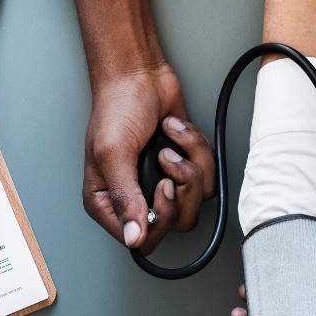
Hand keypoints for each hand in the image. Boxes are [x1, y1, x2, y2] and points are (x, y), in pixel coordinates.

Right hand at [82, 63, 214, 252]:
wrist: (140, 75)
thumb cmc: (117, 108)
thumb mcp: (113, 154)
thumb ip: (124, 198)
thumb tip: (134, 238)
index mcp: (108, 202)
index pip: (141, 240)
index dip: (160, 219)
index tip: (162, 187)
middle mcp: (135, 197)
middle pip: (175, 223)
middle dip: (181, 188)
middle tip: (167, 160)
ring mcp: (163, 182)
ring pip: (196, 200)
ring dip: (190, 162)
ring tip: (169, 141)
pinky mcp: (185, 166)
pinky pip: (207, 175)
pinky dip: (197, 148)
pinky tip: (176, 131)